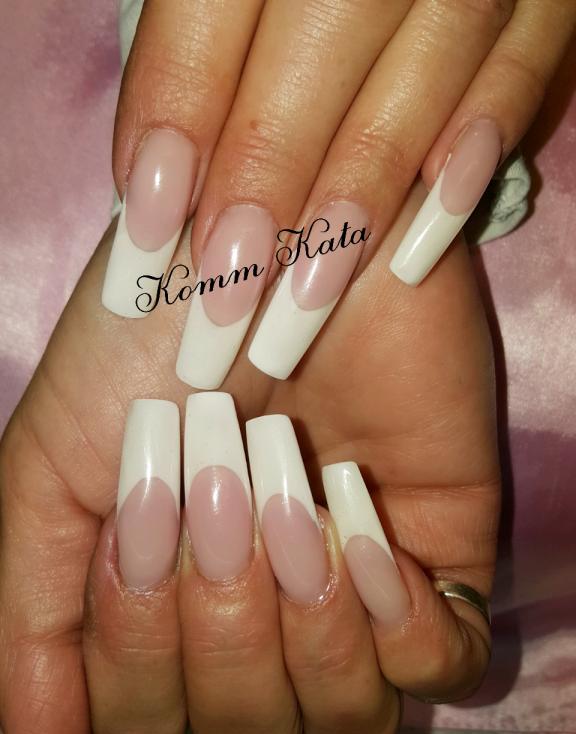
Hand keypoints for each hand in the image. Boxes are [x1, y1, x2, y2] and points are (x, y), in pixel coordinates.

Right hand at [0, 184, 498, 733]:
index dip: (139, 653)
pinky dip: (393, 615)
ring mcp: (357, 600)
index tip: (143, 522)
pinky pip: (440, 668)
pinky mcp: (442, 562)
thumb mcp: (54, 471)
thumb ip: (31, 617)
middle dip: (221, 623)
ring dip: (304, 625)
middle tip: (219, 487)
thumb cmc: (155, 344)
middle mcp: (261, 626)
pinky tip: (355, 511)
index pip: (148, 729)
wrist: (272, 248)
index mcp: (170, 615)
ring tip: (294, 499)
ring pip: (348, 729)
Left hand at [105, 0, 574, 383]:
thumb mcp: (240, 14)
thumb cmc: (298, 10)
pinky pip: (518, 75)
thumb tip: (154, 189)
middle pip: (317, 41)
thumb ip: (202, 75)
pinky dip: (468, 163)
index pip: (212, 2)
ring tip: (305, 298)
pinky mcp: (544, 8)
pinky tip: (416, 251)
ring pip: (420, 72)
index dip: (178, 114)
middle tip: (224, 296)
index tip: (146, 230)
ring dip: (357, 195)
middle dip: (264, 174)